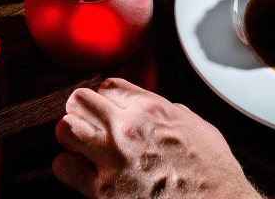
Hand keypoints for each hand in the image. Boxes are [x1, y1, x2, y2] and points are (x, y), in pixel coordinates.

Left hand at [53, 78, 261, 198]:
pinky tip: (77, 168)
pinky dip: (66, 166)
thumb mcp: (197, 126)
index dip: (106, 97)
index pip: (108, 86)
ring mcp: (112, 158)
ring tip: (79, 142)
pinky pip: (64, 168)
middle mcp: (127, 128)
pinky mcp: (102, 190)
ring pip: (66, 127)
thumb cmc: (210, 171)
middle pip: (80, 100)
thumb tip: (157, 110)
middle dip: (82, 109)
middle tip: (86, 120)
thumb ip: (170, 113)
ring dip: (70, 132)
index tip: (107, 106)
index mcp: (151, 109)